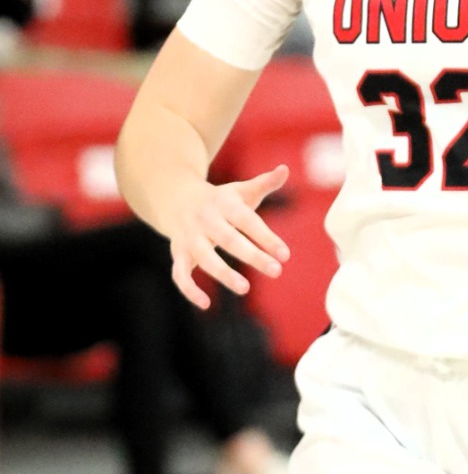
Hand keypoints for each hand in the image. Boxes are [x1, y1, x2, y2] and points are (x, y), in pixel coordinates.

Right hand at [170, 166, 289, 310]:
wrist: (176, 198)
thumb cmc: (220, 200)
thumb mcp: (241, 191)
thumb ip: (264, 183)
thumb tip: (285, 169)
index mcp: (223, 203)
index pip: (247, 221)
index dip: (266, 237)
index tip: (286, 255)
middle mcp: (205, 220)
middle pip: (228, 239)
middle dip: (252, 255)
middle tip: (277, 271)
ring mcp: (189, 238)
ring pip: (204, 258)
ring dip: (223, 273)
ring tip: (245, 288)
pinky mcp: (178, 254)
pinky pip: (180, 274)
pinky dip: (189, 290)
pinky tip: (206, 304)